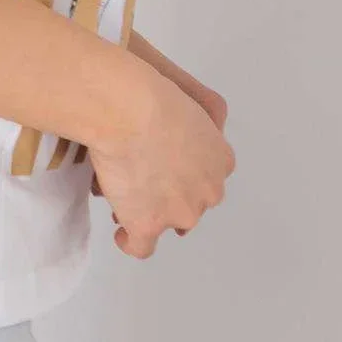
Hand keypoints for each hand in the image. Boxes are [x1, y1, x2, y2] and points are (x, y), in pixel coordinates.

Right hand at [87, 36, 233, 250]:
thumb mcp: (193, 101)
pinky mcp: (148, 225)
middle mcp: (208, 191)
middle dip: (170, 197)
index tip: (166, 169)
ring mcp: (179, 212)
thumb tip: (174, 144)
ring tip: (125, 196)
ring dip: (150, 214)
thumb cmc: (155, 94)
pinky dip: (130, 240)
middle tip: (143, 180)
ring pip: (168, 225)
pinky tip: (120, 230)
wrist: (130, 111)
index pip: (207, 180)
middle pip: (191, 205)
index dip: (185, 176)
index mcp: (220, 160)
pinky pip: (141, 247)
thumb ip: (192, 130)